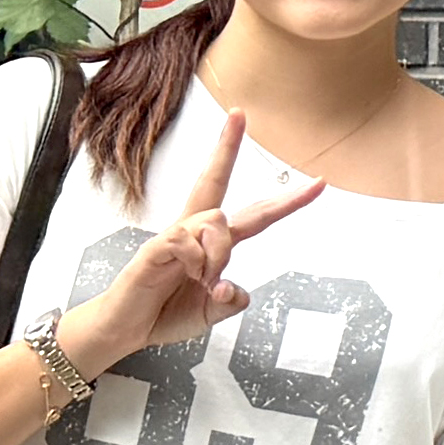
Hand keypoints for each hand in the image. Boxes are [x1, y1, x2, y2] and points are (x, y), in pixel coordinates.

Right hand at [73, 115, 326, 366]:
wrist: (125, 329)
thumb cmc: (164, 314)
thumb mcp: (210, 313)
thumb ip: (230, 302)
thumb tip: (234, 290)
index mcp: (213, 244)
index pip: (255, 216)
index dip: (287, 202)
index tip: (318, 183)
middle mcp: (194, 232)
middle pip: (215, 180)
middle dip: (226, 146)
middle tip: (238, 115)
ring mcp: (174, 235)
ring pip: (216, 219)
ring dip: (219, 253)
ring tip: (204, 281)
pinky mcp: (156, 246)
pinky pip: (186, 239)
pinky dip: (196, 262)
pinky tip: (187, 277)